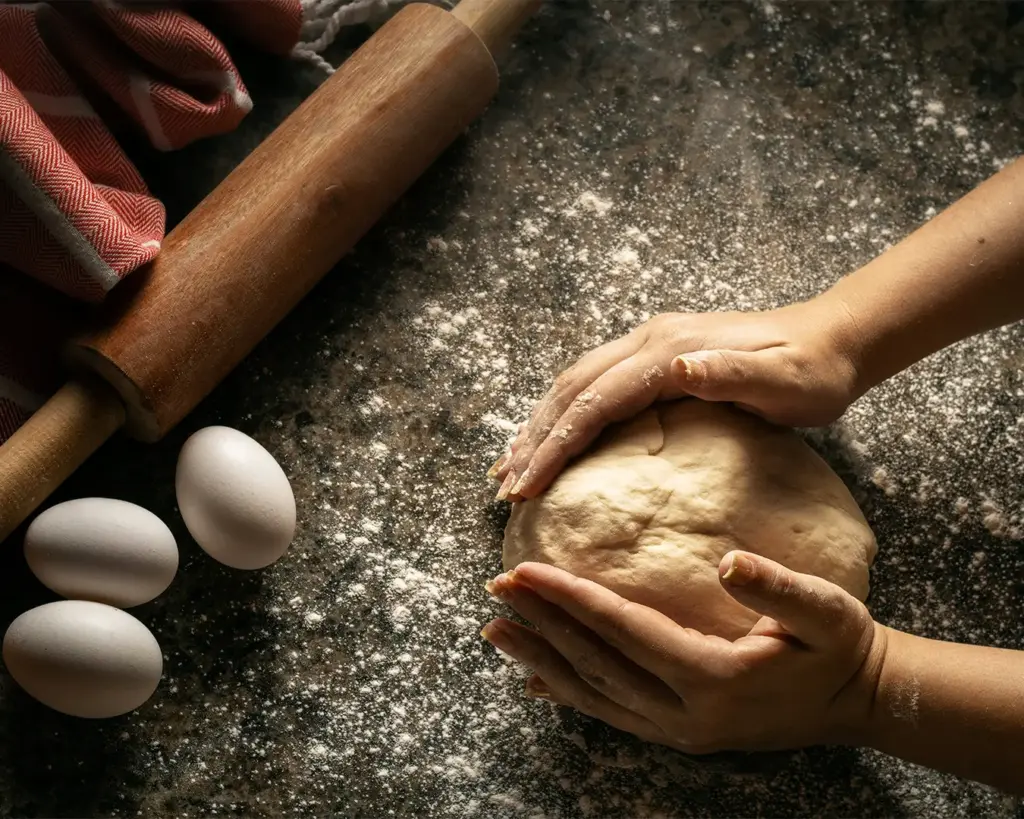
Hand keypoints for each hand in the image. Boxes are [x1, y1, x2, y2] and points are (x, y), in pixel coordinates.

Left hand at [481, 553, 886, 753]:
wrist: (859, 702)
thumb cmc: (840, 649)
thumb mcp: (825, 612)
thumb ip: (777, 588)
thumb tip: (728, 562)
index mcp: (713, 678)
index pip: (622, 630)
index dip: (569, 599)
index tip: (525, 571)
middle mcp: (685, 714)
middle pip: (595, 663)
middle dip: (541, 624)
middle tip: (495, 590)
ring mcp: (679, 731)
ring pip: (594, 693)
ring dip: (541, 660)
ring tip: (497, 632)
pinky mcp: (679, 734)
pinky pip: (612, 713)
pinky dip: (571, 693)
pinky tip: (538, 680)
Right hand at [488, 299, 859, 500]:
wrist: (831, 340)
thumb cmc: (811, 372)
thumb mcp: (784, 378)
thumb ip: (733, 372)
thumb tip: (680, 366)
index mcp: (667, 351)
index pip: (594, 403)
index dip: (555, 446)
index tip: (526, 487)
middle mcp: (647, 342)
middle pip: (571, 392)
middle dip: (533, 440)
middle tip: (503, 488)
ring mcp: (647, 345)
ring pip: (573, 385)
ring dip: (538, 426)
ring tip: (508, 468)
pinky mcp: (653, 356)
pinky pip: (593, 386)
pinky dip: (561, 414)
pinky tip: (551, 436)